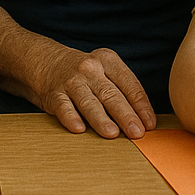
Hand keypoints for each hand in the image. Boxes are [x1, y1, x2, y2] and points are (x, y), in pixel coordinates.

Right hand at [28, 43, 155, 138]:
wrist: (45, 61)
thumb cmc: (84, 73)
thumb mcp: (104, 70)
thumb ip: (121, 90)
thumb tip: (143, 121)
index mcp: (108, 60)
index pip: (129, 84)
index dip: (141, 105)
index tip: (149, 124)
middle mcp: (90, 68)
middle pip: (111, 94)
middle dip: (126, 115)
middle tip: (137, 132)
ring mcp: (71, 81)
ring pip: (89, 102)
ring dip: (101, 118)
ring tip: (112, 133)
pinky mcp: (54, 93)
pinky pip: (63, 107)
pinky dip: (71, 117)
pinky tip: (79, 128)